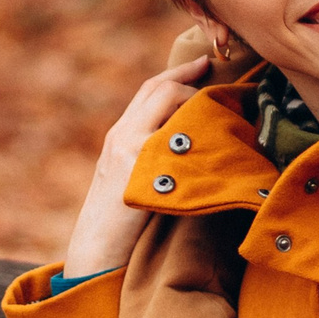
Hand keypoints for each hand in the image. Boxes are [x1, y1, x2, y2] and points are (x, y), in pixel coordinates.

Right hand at [62, 56, 210, 277]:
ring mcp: (128, 150)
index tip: (204, 63)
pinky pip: (172, 135)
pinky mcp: (137, 168)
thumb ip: (154, 157)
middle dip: (191, 79)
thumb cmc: (120, 227)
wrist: (96, 254)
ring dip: (198, 101)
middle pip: (158, 89)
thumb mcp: (132, 181)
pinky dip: (197, 128)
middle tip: (222, 80)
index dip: (178, 72)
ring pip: (166, 103)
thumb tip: (197, 145)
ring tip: (223, 111)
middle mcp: (121, 136)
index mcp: (119, 136)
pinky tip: (218, 136)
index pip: (149, 89)